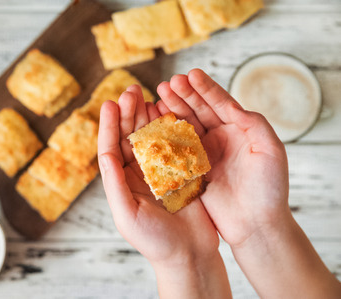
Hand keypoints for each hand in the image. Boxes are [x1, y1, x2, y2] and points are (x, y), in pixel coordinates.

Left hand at [97, 85, 231, 297]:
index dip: (109, 125)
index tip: (109, 103)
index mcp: (122, 181)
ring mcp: (161, 170)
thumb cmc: (155, 241)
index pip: (111, 148)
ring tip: (149, 95)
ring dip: (149, 116)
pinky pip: (176, 144)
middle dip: (129, 113)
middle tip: (131, 90)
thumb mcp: (127, 215)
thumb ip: (115, 185)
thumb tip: (105, 154)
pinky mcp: (183, 171)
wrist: (189, 255)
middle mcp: (139, 173)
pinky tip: (171, 112)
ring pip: (152, 136)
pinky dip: (173, 128)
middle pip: (130, 136)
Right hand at [156, 69, 288, 246]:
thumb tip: (232, 105)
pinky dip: (166, 134)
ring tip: (158, 96)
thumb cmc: (269, 188)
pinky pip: (176, 149)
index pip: (220, 103)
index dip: (205, 88)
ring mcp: (204, 154)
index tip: (190, 74)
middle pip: (199, 110)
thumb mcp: (270, 150)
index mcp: (239, 129)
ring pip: (186, 126)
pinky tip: (156, 122)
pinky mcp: (192, 170)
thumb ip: (255, 123)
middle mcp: (220, 138)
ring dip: (172, 110)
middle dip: (184, 95)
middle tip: (167, 83)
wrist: (256, 224)